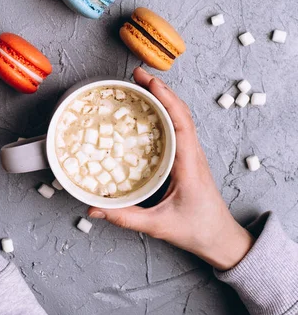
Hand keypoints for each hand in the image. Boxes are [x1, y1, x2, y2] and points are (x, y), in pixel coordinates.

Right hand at [89, 67, 253, 270]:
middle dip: (159, 89)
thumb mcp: (158, 226)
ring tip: (140, 84)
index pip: (180, 122)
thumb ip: (125, 217)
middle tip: (136, 75)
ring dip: (163, 96)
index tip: (148, 82)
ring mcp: (191, 153)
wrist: (221, 239)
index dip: (166, 99)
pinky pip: (177, 126)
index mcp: (189, 163)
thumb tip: (93, 209)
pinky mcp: (186, 156)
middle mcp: (192, 152)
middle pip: (180, 111)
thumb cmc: (196, 230)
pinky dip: (164, 110)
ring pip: (180, 116)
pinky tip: (149, 108)